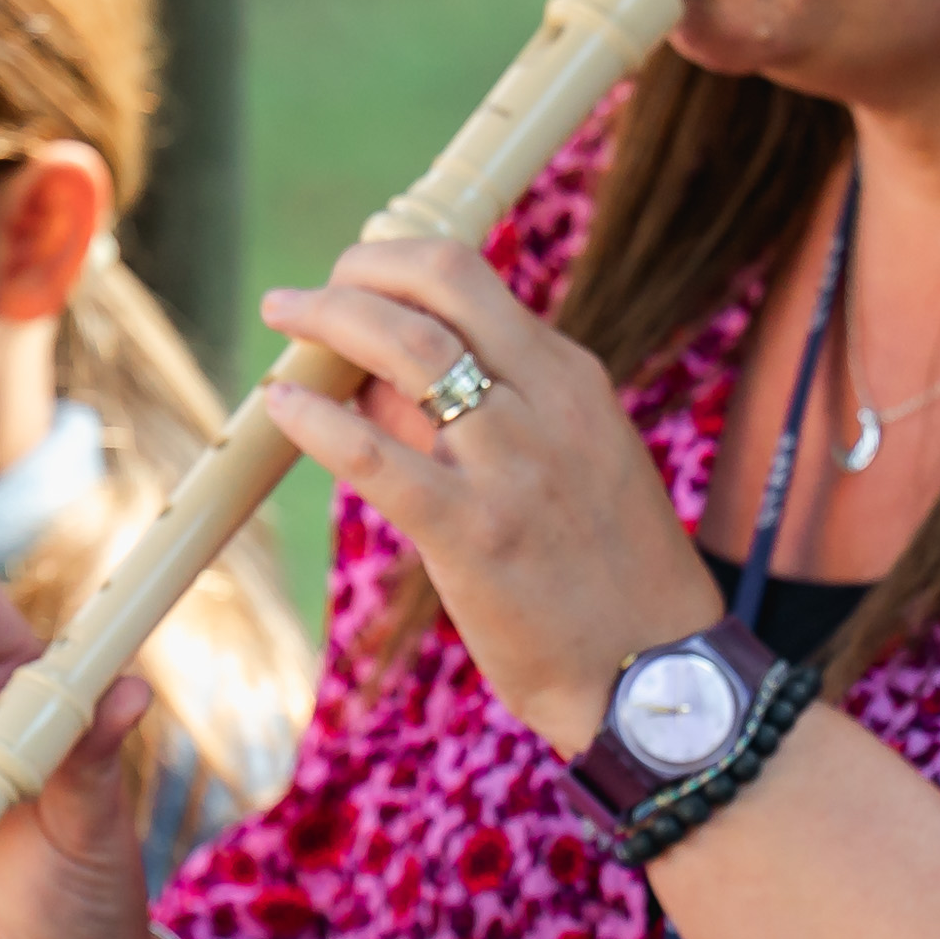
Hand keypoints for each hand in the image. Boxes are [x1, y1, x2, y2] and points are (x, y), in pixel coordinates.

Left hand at [252, 233, 717, 753]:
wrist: (657, 673)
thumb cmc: (606, 577)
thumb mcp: (572, 463)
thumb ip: (486, 414)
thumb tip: (375, 380)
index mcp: (573, 378)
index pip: (470, 279)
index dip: (394, 265)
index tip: (353, 281)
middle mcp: (547, 401)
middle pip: (439, 281)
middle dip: (357, 270)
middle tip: (308, 297)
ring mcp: (512, 463)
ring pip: (405, 346)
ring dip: (327, 318)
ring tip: (283, 320)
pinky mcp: (472, 531)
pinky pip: (372, 455)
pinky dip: (314, 419)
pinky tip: (283, 405)